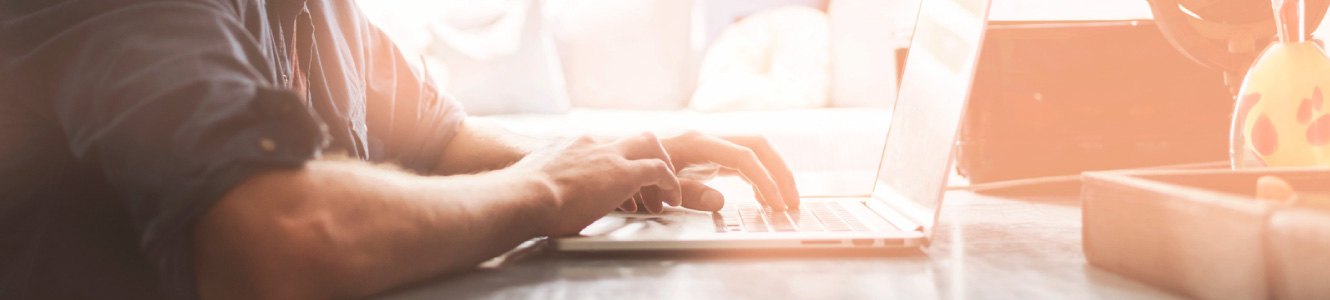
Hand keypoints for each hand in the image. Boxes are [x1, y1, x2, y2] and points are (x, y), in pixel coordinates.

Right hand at [508, 133, 681, 235]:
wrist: (523, 196)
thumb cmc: (520, 198)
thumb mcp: (531, 181)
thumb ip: (540, 181)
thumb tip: (533, 194)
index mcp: (571, 148)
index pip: (605, 149)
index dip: (618, 165)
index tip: (619, 186)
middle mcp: (592, 145)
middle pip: (634, 137)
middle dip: (651, 156)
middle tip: (655, 181)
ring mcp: (609, 156)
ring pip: (651, 145)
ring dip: (664, 168)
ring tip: (668, 194)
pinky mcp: (624, 173)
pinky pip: (659, 170)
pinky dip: (670, 184)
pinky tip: (672, 200)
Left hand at [619, 131, 798, 212]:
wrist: (621, 164)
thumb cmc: (637, 175)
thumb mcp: (660, 187)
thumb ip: (688, 193)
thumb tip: (720, 201)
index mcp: (698, 144)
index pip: (744, 157)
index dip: (765, 180)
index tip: (778, 204)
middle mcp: (709, 140)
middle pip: (759, 147)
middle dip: (780, 172)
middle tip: (793, 201)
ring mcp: (712, 146)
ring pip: (756, 152)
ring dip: (773, 175)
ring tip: (784, 203)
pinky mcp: (712, 156)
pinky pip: (744, 163)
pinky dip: (759, 179)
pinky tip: (764, 199)